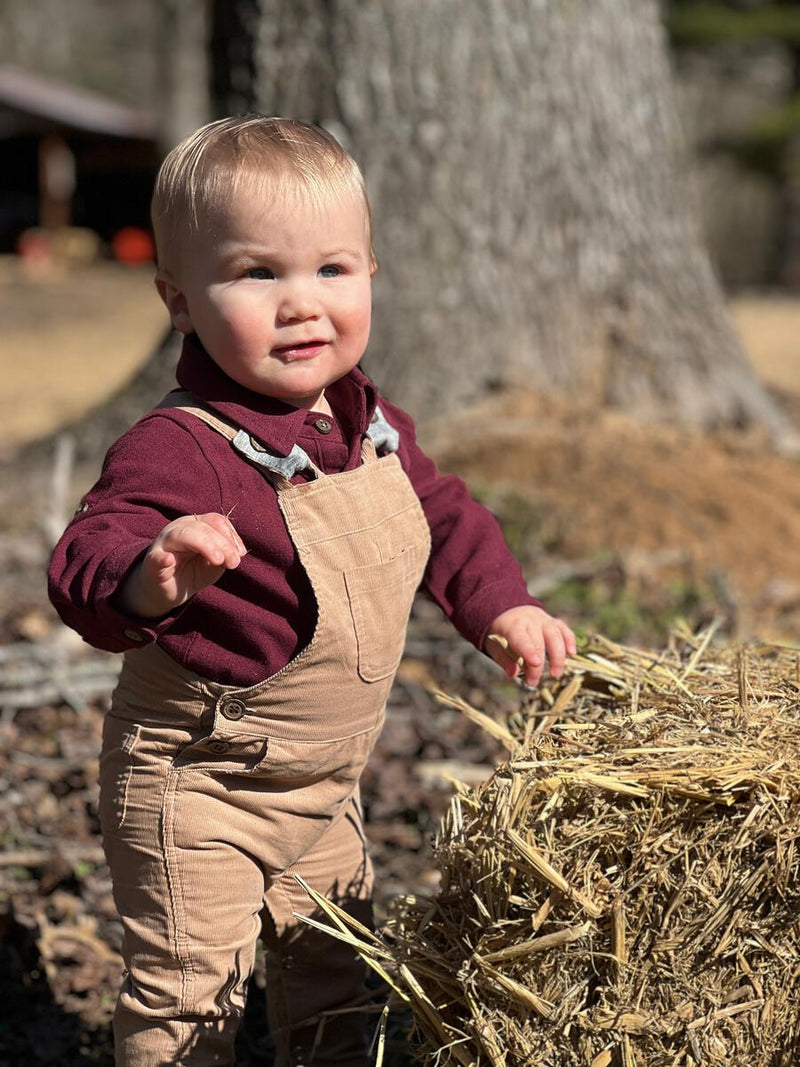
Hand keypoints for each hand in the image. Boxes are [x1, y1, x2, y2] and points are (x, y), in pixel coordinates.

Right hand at [119, 512, 246, 617]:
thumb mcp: (215, 563)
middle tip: (234, 563)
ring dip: (205, 546)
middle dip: (223, 544)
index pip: (215, 521)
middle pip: (203, 527)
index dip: (231, 535)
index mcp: (195, 525)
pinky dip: (163, 558)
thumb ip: (225, 555)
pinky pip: (157, 558)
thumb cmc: (193, 571)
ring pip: (184, 535)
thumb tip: (237, 553)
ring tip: (218, 561)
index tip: (241, 554)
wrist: (168, 591)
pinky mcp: (153, 563)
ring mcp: (164, 544)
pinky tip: (169, 560)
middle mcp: (179, 529)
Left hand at [486, 605, 575, 687]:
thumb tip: (514, 674)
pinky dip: (569, 640)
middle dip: (538, 665)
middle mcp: (530, 620)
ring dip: (558, 655)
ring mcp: (543, 619)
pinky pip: (563, 629)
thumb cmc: (500, 632)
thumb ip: (504, 659)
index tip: (535, 663)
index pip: (522, 639)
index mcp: (513, 625)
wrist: (506, 610)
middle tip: (534, 682)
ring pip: (555, 635)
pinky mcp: (552, 621)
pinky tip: (571, 653)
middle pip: (538, 642)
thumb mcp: (494, 645)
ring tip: (556, 673)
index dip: (529, 651)